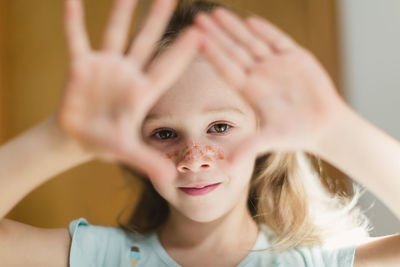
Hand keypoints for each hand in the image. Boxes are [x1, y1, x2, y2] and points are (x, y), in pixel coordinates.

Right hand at [57, 0, 200, 180]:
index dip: (183, 51)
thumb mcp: (128, 152)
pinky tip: (72, 0)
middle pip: (147, 41)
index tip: (201, 31)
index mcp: (142, 92)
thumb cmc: (106, 143)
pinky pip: (76, 39)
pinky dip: (73, 21)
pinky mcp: (80, 67)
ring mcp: (105, 67)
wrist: (79, 138)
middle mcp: (127, 74)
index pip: (167, 68)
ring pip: (116, 33)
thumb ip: (148, 162)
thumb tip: (170, 180)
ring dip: (122, 10)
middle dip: (158, 17)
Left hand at [194, 8, 349, 164]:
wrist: (323, 126)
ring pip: (252, 42)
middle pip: (234, 51)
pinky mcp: (296, 58)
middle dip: (217, 35)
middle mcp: (260, 75)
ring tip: (217, 13)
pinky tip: (251, 20)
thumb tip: (227, 166)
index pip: (227, 68)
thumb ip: (249, 148)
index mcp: (251, 91)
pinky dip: (266, 31)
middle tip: (198, 18)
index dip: (212, 53)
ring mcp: (277, 64)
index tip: (195, 40)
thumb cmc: (296, 134)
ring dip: (235, 28)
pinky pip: (278, 41)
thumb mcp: (270, 141)